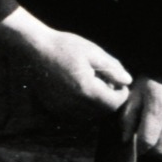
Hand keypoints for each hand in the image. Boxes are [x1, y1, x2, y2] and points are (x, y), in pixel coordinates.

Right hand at [0, 7, 131, 114]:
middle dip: (108, 98)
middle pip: (102, 111)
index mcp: (87, 91)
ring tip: (90, 82)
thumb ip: (112, 68)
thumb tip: (127, 81)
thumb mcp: (93, 52)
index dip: (121, 94)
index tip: (118, 81)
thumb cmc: (64, 46)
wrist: (34, 48)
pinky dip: (81, 105)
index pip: (114, 104)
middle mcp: (75, 105)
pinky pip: (75, 114)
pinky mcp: (53, 108)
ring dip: (95, 103)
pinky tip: (77, 87)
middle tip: (104, 79)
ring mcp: (62, 108)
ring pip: (89, 115)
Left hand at [119, 78, 161, 161]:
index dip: (140, 146)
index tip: (138, 142)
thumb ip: (129, 115)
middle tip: (149, 143)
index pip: (147, 140)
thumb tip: (125, 139)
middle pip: (161, 149)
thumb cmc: (155, 81)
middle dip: (151, 150)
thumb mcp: (137, 92)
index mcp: (159, 107)